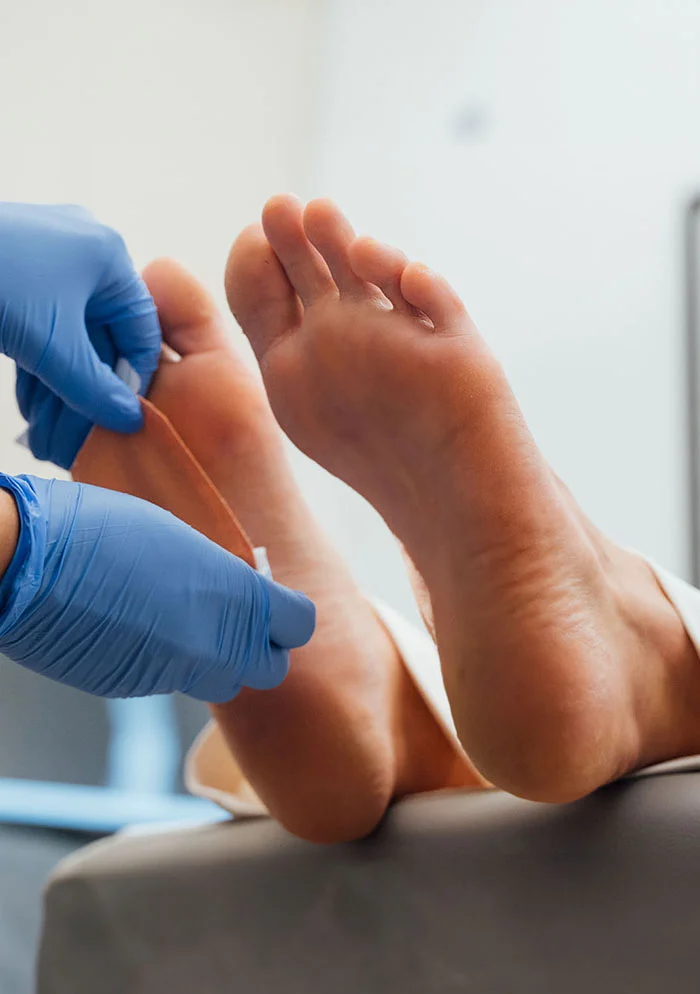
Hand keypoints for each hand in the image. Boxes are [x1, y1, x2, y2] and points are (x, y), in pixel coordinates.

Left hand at [0, 203, 161, 468]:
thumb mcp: (48, 344)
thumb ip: (91, 387)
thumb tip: (128, 420)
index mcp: (108, 255)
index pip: (141, 329)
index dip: (133, 379)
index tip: (124, 419)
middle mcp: (85, 252)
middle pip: (102, 337)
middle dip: (88, 391)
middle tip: (80, 438)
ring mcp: (49, 260)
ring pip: (69, 337)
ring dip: (61, 387)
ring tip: (50, 433)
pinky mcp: (18, 274)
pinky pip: (43, 326)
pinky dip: (39, 366)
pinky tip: (31, 408)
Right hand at [0, 475, 314, 700]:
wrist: (27, 562)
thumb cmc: (102, 528)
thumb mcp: (180, 538)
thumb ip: (218, 574)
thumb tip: (230, 590)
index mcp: (236, 598)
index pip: (298, 625)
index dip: (288, 616)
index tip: (275, 604)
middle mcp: (214, 645)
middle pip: (267, 668)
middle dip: (257, 649)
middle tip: (234, 621)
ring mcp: (173, 673)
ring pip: (215, 679)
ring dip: (209, 657)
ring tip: (177, 617)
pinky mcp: (133, 686)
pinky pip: (166, 679)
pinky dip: (163, 659)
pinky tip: (132, 625)